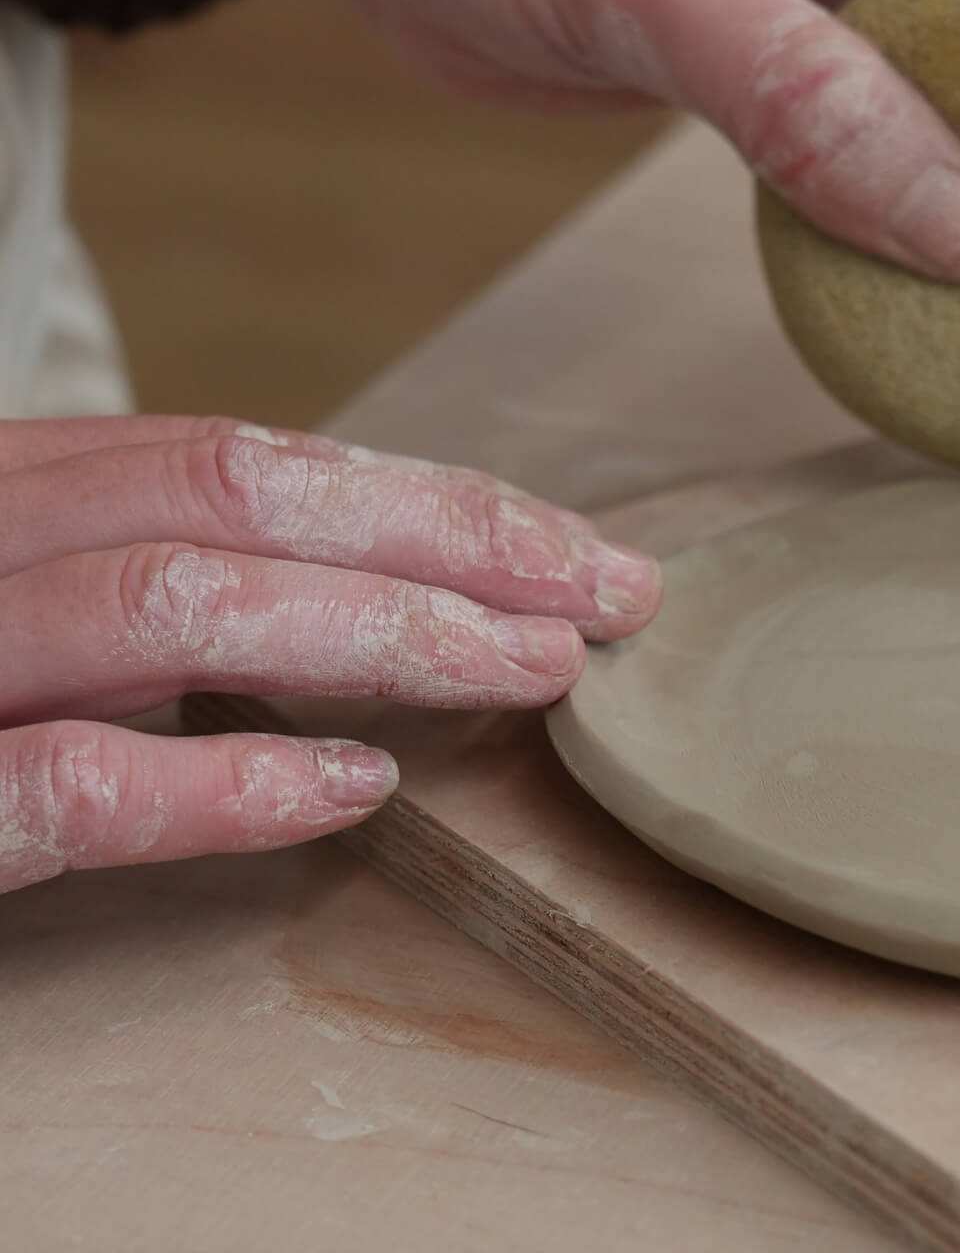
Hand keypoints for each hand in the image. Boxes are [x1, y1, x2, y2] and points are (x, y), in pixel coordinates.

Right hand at [0, 415, 657, 892]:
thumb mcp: (18, 611)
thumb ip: (141, 586)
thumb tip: (356, 589)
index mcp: (9, 496)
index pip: (238, 466)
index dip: (423, 501)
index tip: (566, 547)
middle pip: (230, 500)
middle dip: (444, 540)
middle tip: (607, 592)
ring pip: (167, 606)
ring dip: (380, 630)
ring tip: (532, 667)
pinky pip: (64, 782)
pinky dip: (216, 781)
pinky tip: (353, 786)